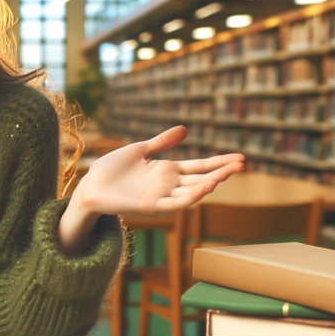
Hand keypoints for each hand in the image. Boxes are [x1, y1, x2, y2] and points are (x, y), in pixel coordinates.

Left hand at [72, 126, 244, 215]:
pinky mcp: (150, 206)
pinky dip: (190, 197)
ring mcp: (161, 195)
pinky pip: (175, 203)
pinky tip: (204, 187)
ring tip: (227, 175)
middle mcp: (168, 184)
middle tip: (243, 165)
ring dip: (209, 184)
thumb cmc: (112, 169)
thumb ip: (161, 142)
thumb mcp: (140, 150)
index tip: (240, 158)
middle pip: (201, 178)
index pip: (199, 166)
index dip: (219, 162)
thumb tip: (185, 129)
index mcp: (167, 170)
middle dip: (221, 172)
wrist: (91, 185)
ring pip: (192, 192)